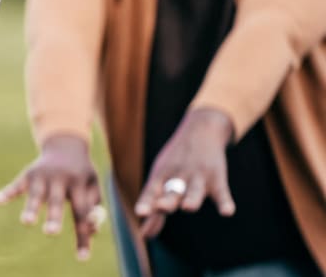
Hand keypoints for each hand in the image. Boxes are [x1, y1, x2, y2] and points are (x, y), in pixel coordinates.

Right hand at [0, 134, 102, 259]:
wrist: (65, 145)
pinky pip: (16, 185)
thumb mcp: (93, 187)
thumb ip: (93, 209)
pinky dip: (6, 193)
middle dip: (53, 217)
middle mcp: (60, 177)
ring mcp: (42, 175)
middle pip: (57, 200)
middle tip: (51, 232)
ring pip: (36, 194)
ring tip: (27, 222)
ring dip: (31, 208)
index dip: (82, 234)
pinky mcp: (28, 174)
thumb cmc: (81, 174)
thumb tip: (90, 231)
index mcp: (79, 182)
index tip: (82, 258)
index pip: (81, 212)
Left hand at [135, 107, 234, 237]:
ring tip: (188, 207)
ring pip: (194, 190)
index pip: (152, 191)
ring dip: (191, 198)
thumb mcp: (161, 180)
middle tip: (161, 207)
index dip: (146, 202)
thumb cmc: (174, 162)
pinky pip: (222, 192)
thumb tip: (145, 235)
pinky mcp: (217, 178)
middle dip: (166, 200)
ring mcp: (197, 177)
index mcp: (161, 176)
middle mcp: (177, 176)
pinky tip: (227, 212)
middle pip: (171, 191)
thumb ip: (155, 210)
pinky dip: (225, 202)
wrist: (201, 130)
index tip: (140, 212)